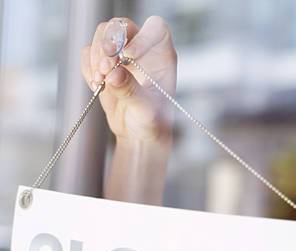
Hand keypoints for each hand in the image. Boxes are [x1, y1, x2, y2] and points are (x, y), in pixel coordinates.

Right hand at [80, 16, 176, 143]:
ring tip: (100, 81)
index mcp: (162, 56)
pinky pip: (88, 52)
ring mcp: (121, 55)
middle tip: (106, 68)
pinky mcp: (104, 64)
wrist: (138, 134)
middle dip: (109, 43)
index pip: (155, 28)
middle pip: (122, 25)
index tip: (129, 56)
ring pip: (102, 34)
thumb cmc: (152, 123)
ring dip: (96, 56)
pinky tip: (96, 85)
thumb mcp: (145, 110)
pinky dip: (87, 66)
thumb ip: (131, 91)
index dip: (141, 36)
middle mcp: (142, 50)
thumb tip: (113, 74)